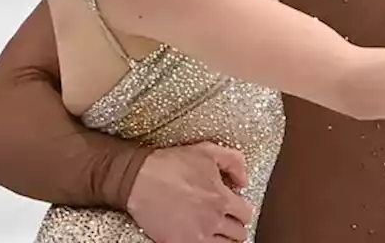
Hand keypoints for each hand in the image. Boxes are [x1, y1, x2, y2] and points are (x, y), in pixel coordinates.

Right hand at [126, 141, 253, 242]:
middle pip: (238, 234)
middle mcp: (212, 221)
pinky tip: (198, 234)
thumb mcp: (207, 151)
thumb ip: (234, 162)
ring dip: (223, 238)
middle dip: (234, 225)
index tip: (233, 206)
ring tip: (214, 229)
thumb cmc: (170, 164)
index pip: (246, 214)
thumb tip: (244, 181)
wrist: (138, 178)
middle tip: (224, 219)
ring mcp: (196, 236)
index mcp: (221, 199)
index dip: (241, 209)